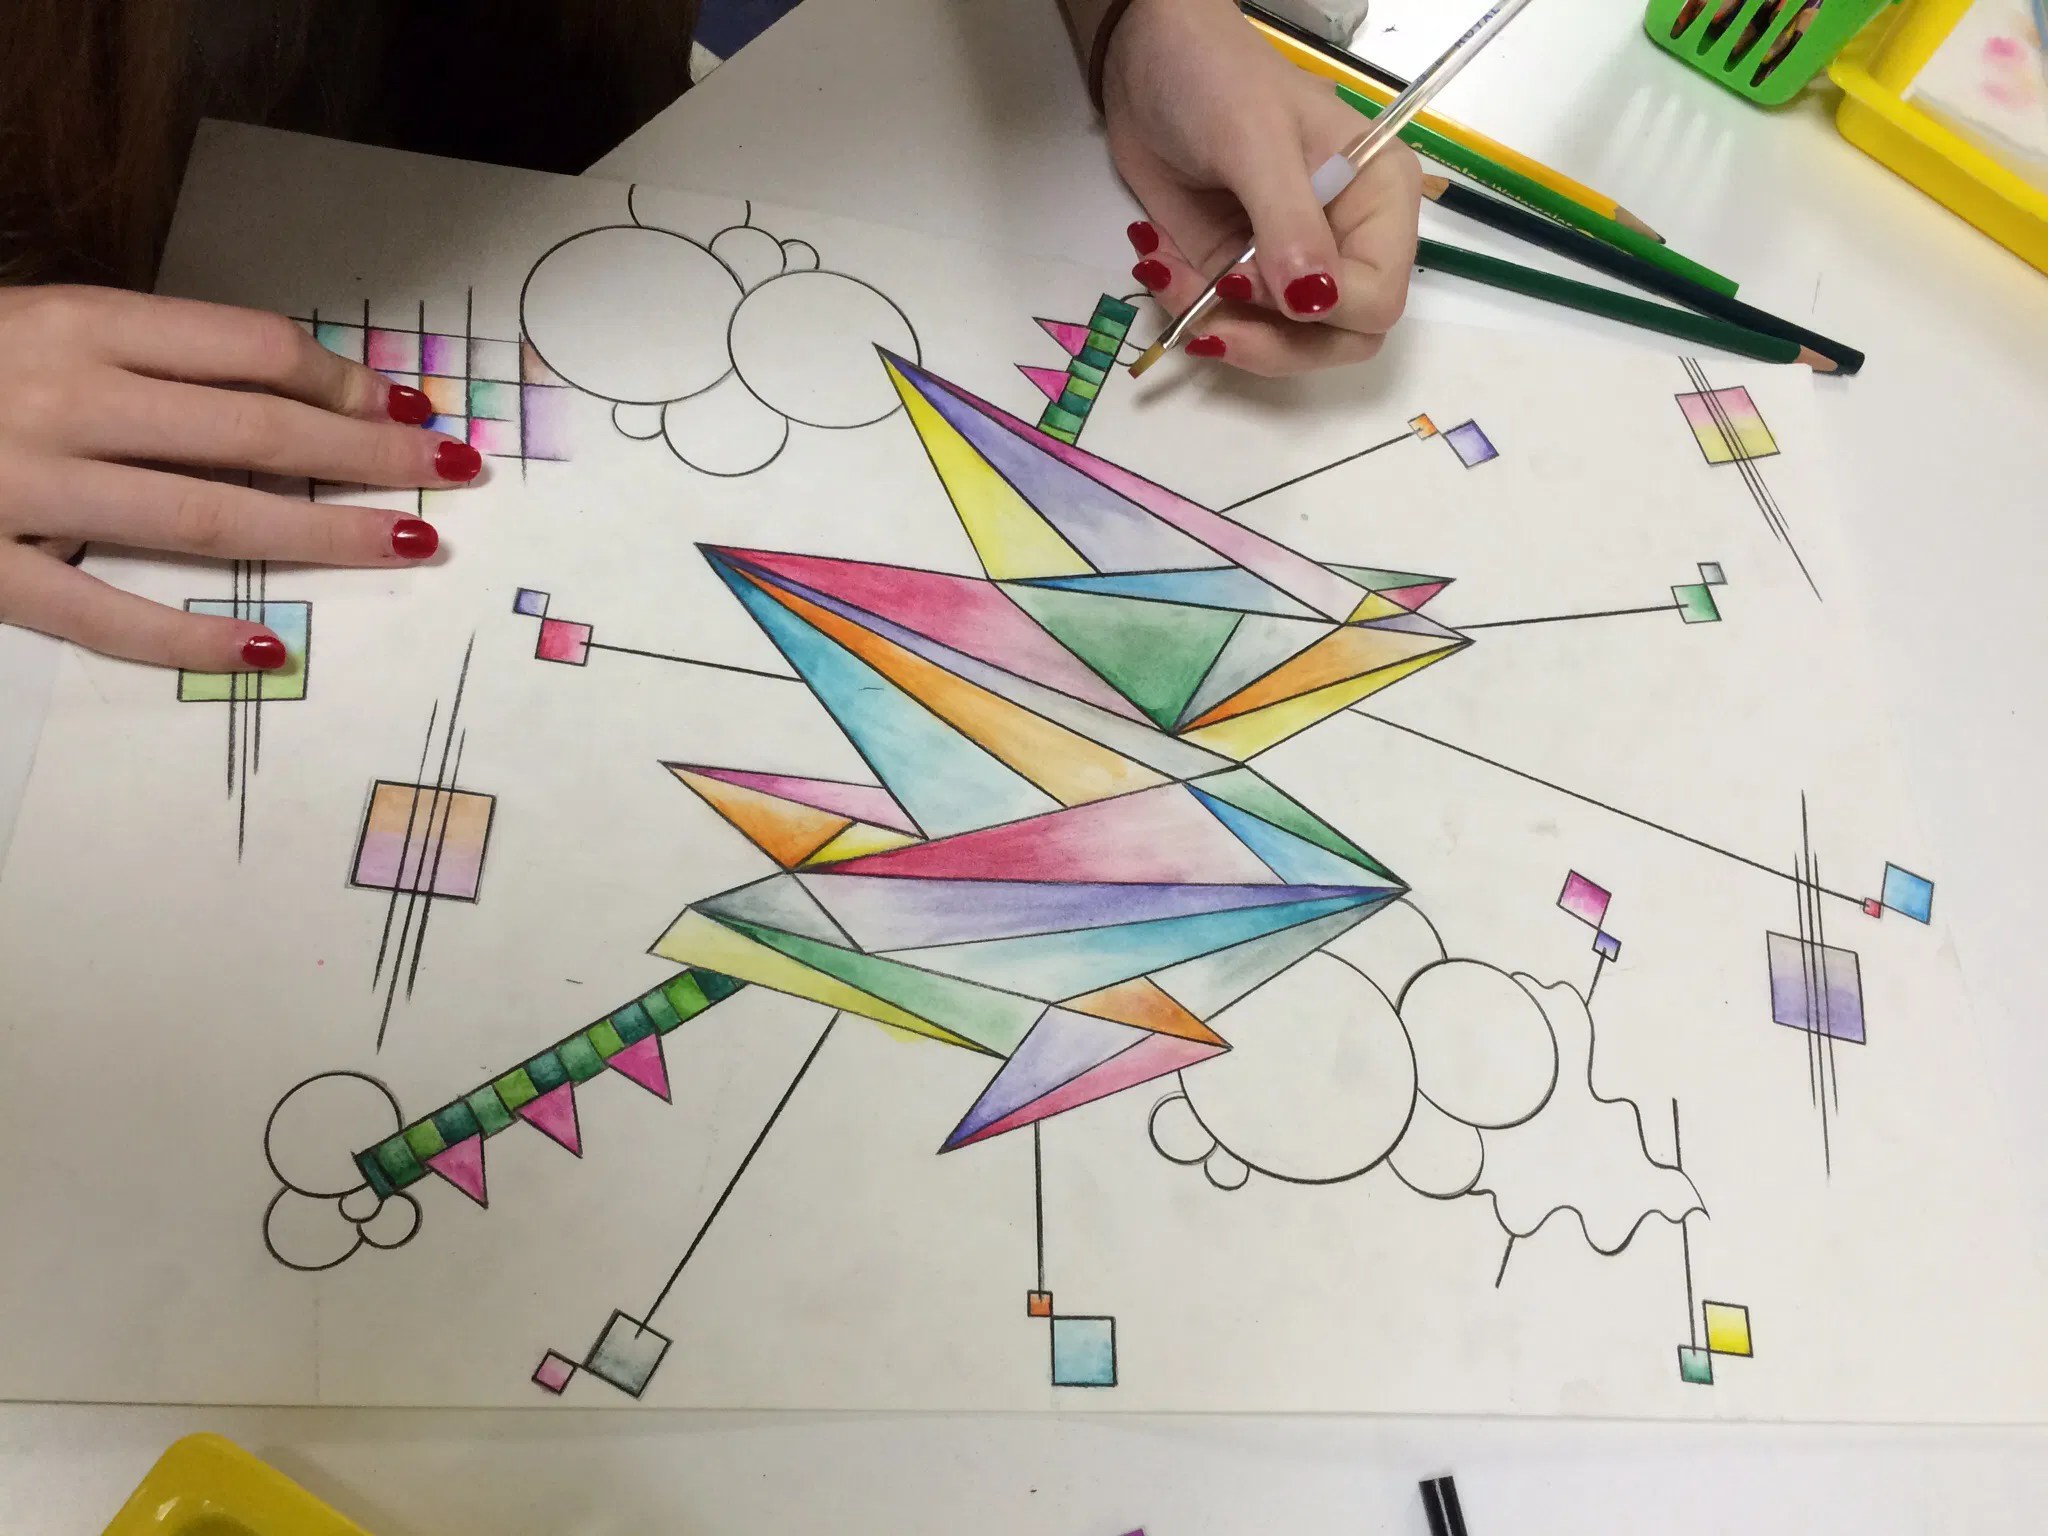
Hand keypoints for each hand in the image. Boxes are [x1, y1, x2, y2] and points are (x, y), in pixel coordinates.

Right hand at [0, 286, 483, 670]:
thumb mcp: (38, 324)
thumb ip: (142, 354)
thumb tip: (281, 391)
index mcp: (78, 321)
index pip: (250, 351)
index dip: (344, 382)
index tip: (407, 408)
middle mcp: (63, 396)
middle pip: (254, 431)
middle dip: (368, 457)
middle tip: (455, 474)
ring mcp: (22, 487)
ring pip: (206, 519)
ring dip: (322, 535)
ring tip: (408, 547)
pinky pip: (104, 615)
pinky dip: (191, 637)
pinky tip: (269, 647)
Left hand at [1101, 0, 1421, 374]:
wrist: (1148, 61)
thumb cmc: (1219, 78)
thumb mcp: (1256, 140)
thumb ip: (1289, 222)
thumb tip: (1315, 301)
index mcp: (1378, 200)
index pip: (1379, 298)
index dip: (1321, 311)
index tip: (1248, 280)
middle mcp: (1346, 241)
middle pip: (1340, 340)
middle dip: (1270, 343)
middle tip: (1208, 319)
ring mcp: (1292, 264)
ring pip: (1281, 345)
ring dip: (1217, 327)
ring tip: (1167, 271)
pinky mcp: (1241, 276)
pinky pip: (1228, 325)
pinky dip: (1188, 311)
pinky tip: (1160, 262)